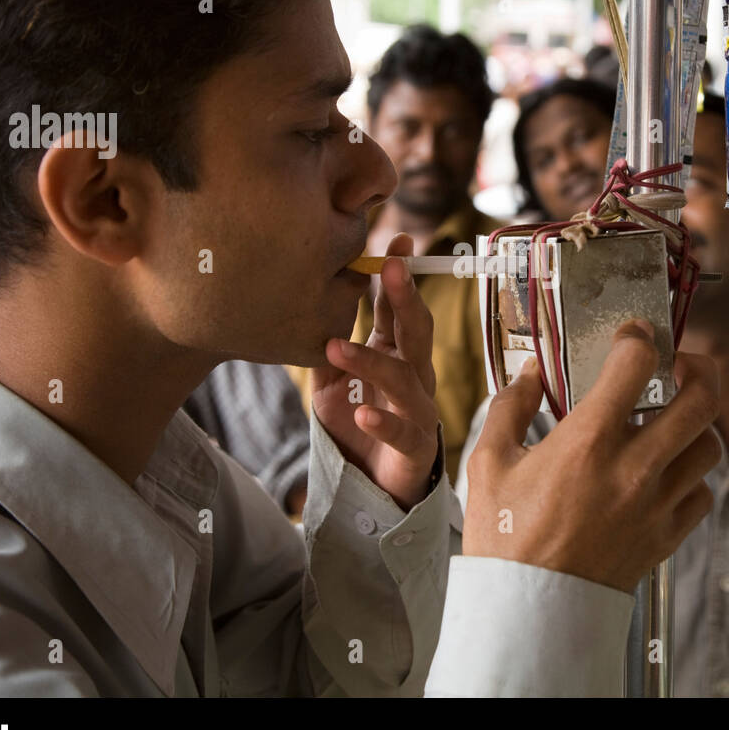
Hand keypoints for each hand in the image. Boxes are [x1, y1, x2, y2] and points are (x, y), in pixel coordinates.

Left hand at [310, 233, 438, 511]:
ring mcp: (418, 410)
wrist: (378, 489)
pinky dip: (382, 422)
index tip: (395, 239)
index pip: (397, 308)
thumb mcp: (335, 384)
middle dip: (404, 298)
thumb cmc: (359, 430)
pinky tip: (362, 414)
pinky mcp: (415, 447)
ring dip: (370, 360)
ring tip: (335, 346)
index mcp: (396, 355)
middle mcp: (414, 376)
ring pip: (402, 377)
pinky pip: (401, 431)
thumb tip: (310, 303)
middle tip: (391, 266)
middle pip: (415, 330)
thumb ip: (329, 349)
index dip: (396, 276)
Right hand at [462, 320, 720, 592]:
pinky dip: (691, 476)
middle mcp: (632, 468)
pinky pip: (701, 493)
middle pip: (702, 399)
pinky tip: (664, 472)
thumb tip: (533, 372)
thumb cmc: (504, 538)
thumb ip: (512, 407)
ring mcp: (656, 504)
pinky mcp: (666, 536)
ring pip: (709, 446)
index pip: (637, 364)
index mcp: (587, 442)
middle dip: (698, 368)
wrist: (527, 610)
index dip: (639, 338)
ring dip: (695, 425)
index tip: (633, 336)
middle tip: (680, 365)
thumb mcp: (488, 463)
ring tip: (670, 422)